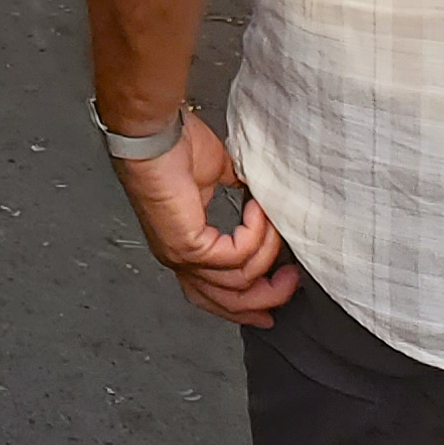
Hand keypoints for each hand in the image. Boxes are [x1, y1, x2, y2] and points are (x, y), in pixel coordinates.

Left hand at [110, 112, 295, 326]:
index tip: (270, 311)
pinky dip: (255, 235)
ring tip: (276, 226)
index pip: (211, 295)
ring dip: (267, 253)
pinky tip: (255, 209)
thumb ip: (234, 197)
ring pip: (239, 281)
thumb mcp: (213, 177)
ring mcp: (180, 255)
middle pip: (227, 302)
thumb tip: (260, 202)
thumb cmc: (174, 146)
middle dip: (266, 297)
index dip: (243, 307)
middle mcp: (177, 258)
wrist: (153, 133)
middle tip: (290, 279)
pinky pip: (237, 256)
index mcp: (181, 246)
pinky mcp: (188, 246)